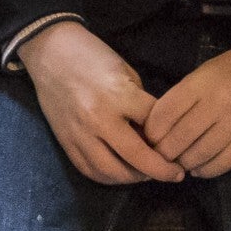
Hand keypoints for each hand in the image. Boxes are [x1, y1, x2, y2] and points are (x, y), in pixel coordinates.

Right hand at [17, 21, 186, 184]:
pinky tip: (121, 174)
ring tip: (146, 174)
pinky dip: (108, 178)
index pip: (155, 125)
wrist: (49, 51)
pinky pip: (89, 170)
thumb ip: (140, 102)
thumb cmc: (92, 55)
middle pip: (138, 157)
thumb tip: (154, 131)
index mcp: (118, 95)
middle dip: (161, 170)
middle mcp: (99, 119)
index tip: (181, 146)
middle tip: (176, 174)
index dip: (172, 137)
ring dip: (134, 178)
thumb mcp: (125, 71)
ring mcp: (80, 134)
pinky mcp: (65, 142)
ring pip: (113, 172)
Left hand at [144, 46, 230, 179]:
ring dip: (185, 163)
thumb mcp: (202, 73)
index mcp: (201, 83)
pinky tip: (199, 168)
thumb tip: (158, 129)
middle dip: (164, 153)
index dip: (151, 133)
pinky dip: (207, 170)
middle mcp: (218, 102)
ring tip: (180, 163)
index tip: (148, 140)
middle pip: (179, 138)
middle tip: (161, 157)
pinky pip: (224, 162)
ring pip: (200, 154)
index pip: (165, 114)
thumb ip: (182, 97)